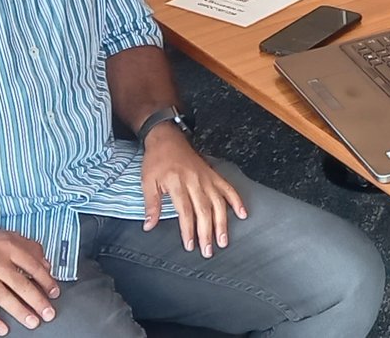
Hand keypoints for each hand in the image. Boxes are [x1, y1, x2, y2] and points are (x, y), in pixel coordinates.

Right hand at [0, 223, 58, 335]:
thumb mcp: (5, 235)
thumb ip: (28, 247)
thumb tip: (46, 264)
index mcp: (8, 246)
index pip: (34, 266)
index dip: (47, 282)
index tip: (54, 293)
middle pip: (22, 285)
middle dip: (38, 301)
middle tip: (49, 313)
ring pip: (5, 298)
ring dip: (21, 312)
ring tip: (33, 322)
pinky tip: (3, 329)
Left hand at [140, 126, 246, 257]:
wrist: (167, 138)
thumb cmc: (156, 160)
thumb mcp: (147, 181)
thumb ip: (151, 205)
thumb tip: (149, 225)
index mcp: (177, 183)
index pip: (185, 211)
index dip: (188, 230)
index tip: (190, 245)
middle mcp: (195, 181)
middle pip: (204, 210)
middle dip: (207, 233)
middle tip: (208, 251)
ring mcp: (207, 178)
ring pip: (218, 203)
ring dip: (222, 223)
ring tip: (223, 240)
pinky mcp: (213, 174)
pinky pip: (228, 188)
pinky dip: (237, 201)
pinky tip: (242, 214)